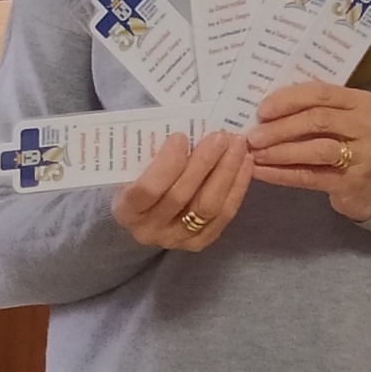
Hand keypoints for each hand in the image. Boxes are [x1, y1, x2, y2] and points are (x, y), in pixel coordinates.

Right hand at [111, 129, 253, 251]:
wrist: (144, 215)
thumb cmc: (136, 180)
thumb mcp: (133, 168)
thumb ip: (151, 153)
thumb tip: (185, 130)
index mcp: (126, 210)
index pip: (148, 189)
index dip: (166, 163)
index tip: (181, 137)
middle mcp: (150, 230)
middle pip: (181, 196)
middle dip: (204, 163)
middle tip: (220, 136)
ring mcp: (177, 239)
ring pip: (208, 206)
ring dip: (226, 172)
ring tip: (237, 145)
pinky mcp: (201, 241)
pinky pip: (225, 214)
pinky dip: (237, 186)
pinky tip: (244, 163)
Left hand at [246, 82, 370, 221]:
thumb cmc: (346, 145)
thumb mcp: (336, 120)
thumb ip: (308, 109)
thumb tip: (260, 109)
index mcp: (361, 101)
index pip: (320, 92)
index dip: (288, 99)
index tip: (261, 110)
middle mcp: (368, 125)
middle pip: (318, 119)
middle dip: (280, 127)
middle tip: (253, 136)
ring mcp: (366, 155)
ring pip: (317, 149)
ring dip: (280, 151)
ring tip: (254, 154)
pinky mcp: (355, 182)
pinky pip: (311, 176)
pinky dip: (282, 173)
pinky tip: (261, 172)